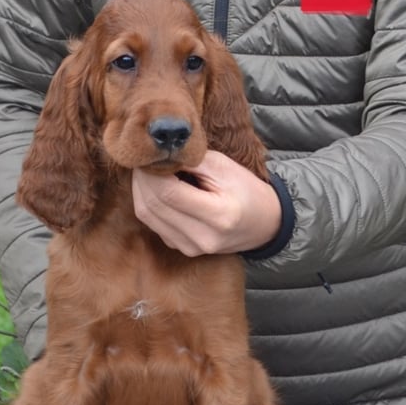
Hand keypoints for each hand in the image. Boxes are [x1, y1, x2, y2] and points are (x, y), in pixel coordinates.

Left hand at [132, 151, 280, 255]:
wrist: (264, 223)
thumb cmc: (246, 190)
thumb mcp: (225, 167)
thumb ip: (190, 161)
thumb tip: (157, 157)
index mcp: (218, 215)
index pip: (168, 192)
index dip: (151, 172)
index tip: (149, 155)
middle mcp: (202, 237)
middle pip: (153, 206)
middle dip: (142, 179)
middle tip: (142, 161)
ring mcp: (191, 248)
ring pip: (147, 217)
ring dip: (141, 191)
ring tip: (146, 172)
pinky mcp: (183, 249)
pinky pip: (154, 225)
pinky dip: (149, 204)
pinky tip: (155, 190)